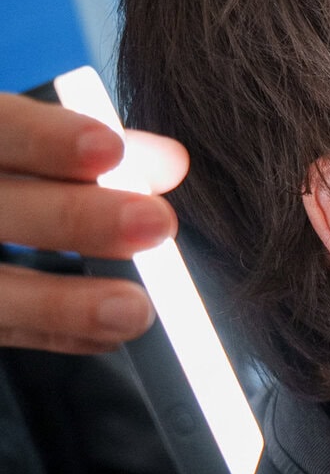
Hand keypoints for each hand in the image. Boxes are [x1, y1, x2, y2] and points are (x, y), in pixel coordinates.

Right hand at [0, 92, 189, 352]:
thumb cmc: (4, 174)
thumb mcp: (24, 144)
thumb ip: (89, 149)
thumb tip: (170, 162)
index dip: (46, 137)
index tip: (110, 148)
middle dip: (75, 217)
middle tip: (156, 223)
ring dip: (63, 302)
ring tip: (135, 309)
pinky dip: (53, 332)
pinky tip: (108, 335)